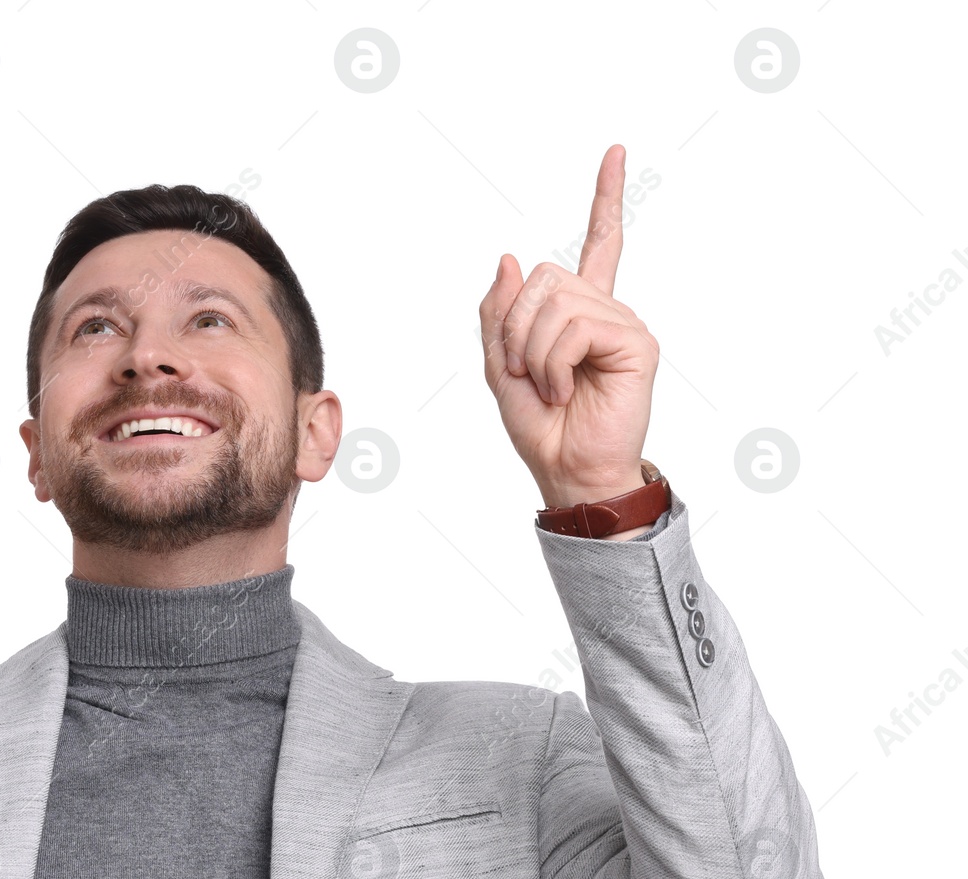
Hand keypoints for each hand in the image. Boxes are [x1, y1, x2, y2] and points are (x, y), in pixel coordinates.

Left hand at [478, 144, 657, 508]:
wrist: (568, 469)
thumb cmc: (541, 426)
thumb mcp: (501, 366)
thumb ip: (499, 313)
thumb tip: (509, 258)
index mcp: (579, 312)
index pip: (598, 244)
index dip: (605, 198)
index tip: (615, 151)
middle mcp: (607, 309)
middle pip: (545, 278)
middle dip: (517, 327)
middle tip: (528, 371)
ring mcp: (624, 324)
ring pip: (555, 303)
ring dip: (534, 351)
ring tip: (550, 386)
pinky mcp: (636, 343)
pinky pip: (575, 328)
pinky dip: (554, 363)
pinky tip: (566, 389)